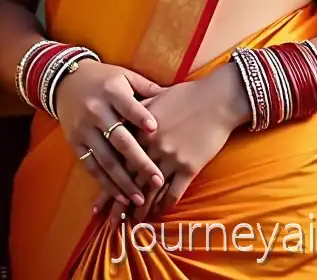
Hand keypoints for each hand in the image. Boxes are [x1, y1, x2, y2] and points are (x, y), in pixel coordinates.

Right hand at [54, 59, 166, 211]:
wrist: (65, 80)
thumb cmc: (103, 79)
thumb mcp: (123, 76)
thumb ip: (146, 88)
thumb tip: (174, 97)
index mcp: (111, 91)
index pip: (128, 106)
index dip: (140, 117)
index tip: (156, 131)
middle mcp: (96, 110)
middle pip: (119, 139)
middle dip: (139, 161)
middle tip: (157, 179)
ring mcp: (84, 129)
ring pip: (105, 159)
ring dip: (123, 181)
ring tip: (141, 198)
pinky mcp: (75, 142)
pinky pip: (91, 166)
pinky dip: (106, 183)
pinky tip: (121, 196)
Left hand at [93, 62, 250, 223]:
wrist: (217, 99)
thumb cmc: (186, 95)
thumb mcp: (154, 98)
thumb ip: (136, 111)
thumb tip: (120, 117)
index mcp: (141, 129)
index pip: (119, 159)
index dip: (109, 180)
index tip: (100, 198)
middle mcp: (152, 146)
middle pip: (132, 178)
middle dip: (120, 201)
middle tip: (111, 219)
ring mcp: (171, 158)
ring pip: (151, 189)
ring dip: (142, 207)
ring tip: (133, 222)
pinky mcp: (189, 166)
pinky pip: (175, 191)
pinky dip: (166, 204)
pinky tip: (159, 212)